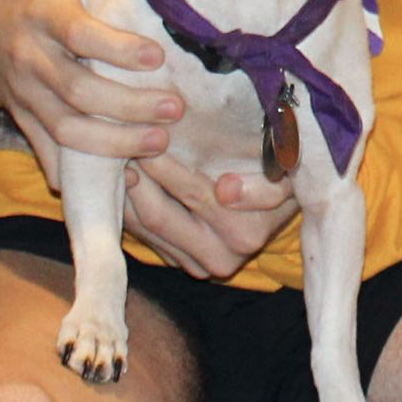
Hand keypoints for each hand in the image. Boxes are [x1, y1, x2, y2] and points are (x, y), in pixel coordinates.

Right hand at [0, 0, 176, 176]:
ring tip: (159, 143)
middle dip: (127, 106)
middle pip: (78, 92)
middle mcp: (30, 58)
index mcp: (41, 12)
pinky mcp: (24, 117)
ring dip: (114, 143)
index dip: (116, 49)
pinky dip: (80, 171)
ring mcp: (25, 94)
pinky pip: (49, 151)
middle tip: (174, 109)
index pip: (78, 35)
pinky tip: (120, 180)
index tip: (156, 58)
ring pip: (67, 130)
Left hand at [126, 152, 294, 279]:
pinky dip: (128, 206)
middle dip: (136, 176)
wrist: (277, 213)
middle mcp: (220, 258)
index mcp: (246, 234)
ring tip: (115, 157)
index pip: (194, 195)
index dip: (166, 166)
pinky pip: (143, 235)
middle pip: (159, 216)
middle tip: (120, 144)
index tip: (147, 136)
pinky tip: (121, 179)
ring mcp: (196, 265)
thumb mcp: (286, 176)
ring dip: (125, 191)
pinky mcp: (180, 263)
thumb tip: (225, 191)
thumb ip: (265, 186)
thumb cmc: (281, 179)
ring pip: (144, 228)